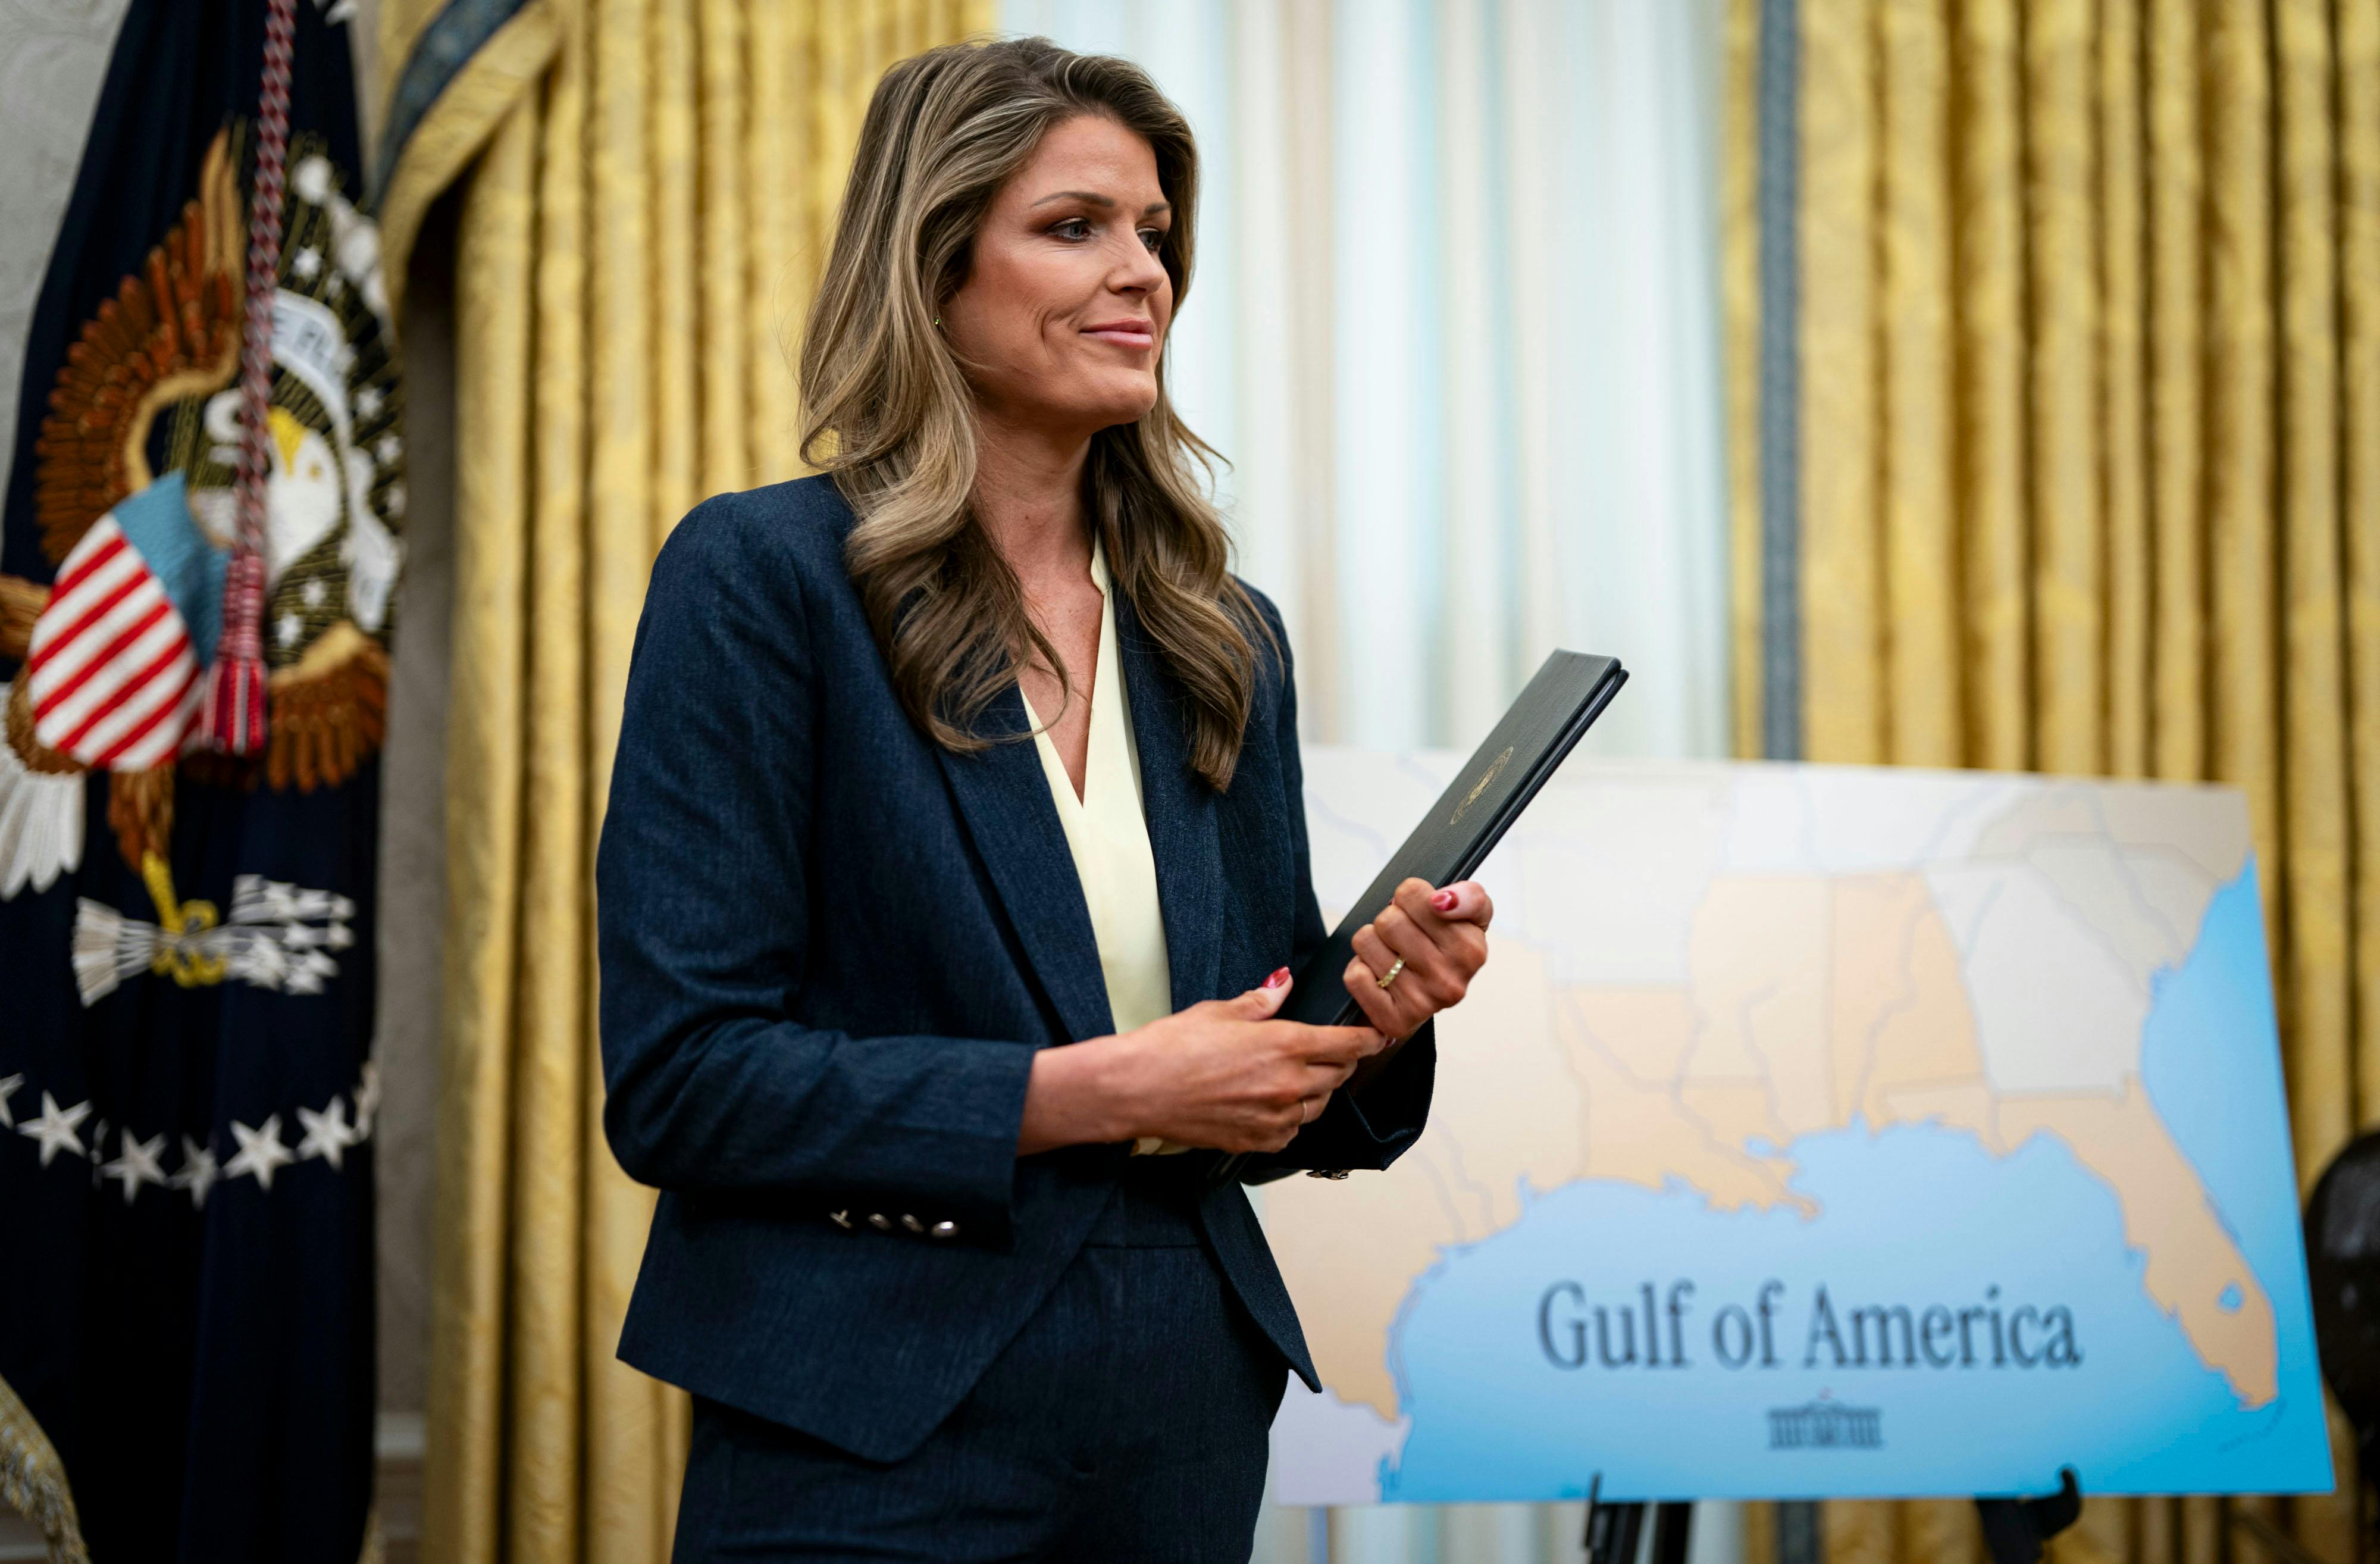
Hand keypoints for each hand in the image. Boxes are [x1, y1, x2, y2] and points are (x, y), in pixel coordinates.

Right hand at [1018, 971, 1385, 1154]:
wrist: (1136, 1090)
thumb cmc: (1171, 1048)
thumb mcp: (1219, 1011)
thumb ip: (1261, 1002)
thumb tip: (1284, 984)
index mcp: (1285, 1045)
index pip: (1348, 1044)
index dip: (1369, 1039)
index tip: (1380, 1035)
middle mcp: (1288, 1085)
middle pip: (1338, 1075)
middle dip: (1340, 1061)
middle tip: (1330, 1050)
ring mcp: (1275, 1119)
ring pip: (1319, 1106)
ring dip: (1317, 1090)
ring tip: (1296, 1077)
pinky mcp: (1257, 1142)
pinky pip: (1292, 1132)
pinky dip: (1291, 1119)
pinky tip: (1273, 1105)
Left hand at [1343, 878, 1492, 1040]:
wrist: (1430, 997)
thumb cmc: (1447, 949)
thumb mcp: (1470, 917)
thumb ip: (1469, 897)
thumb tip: (1442, 901)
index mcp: (1471, 951)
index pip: (1412, 893)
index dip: (1408, 896)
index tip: (1420, 911)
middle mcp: (1448, 981)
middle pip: (1387, 919)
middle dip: (1390, 920)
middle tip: (1403, 935)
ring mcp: (1420, 1003)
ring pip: (1366, 942)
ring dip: (1373, 943)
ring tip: (1392, 953)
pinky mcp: (1392, 1020)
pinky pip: (1355, 976)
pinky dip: (1360, 968)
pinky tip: (1378, 974)